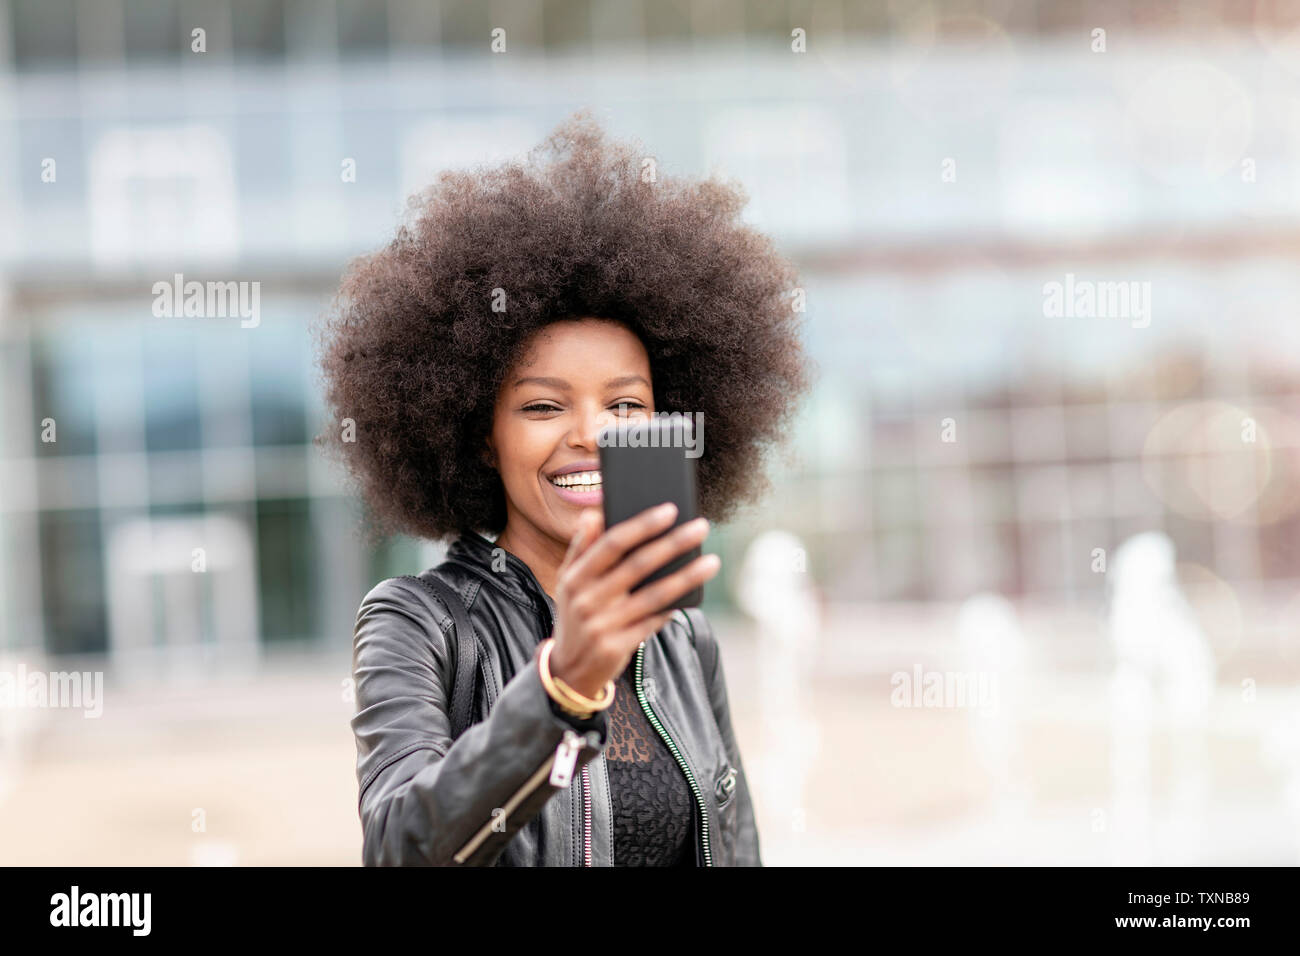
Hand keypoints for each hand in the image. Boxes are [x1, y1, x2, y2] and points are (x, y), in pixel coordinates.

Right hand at [547, 503, 719, 698]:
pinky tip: (693, 594)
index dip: (642, 526)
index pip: (612, 544)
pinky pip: (653, 622)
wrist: (569, 670)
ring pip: (654, 595)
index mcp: (575, 577)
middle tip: (701, 527)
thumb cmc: (576, 614)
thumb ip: (581, 547)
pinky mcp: (617, 647)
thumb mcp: (568, 582)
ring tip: (711, 562)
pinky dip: (673, 607)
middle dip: (673, 543)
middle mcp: (587, 600)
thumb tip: (594, 513)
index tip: (670, 510)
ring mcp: (602, 625)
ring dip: (686, 576)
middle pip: (638, 565)